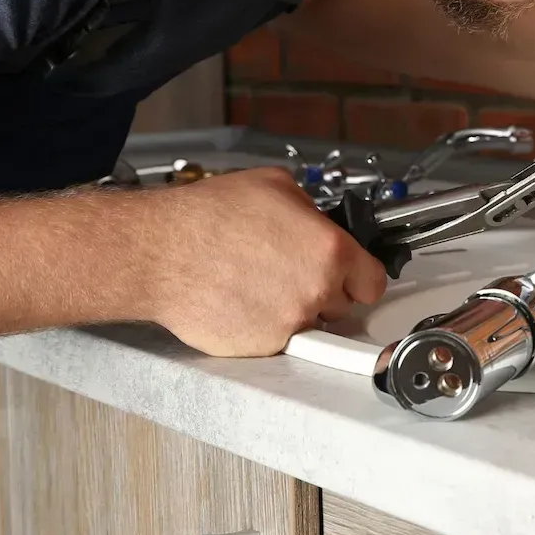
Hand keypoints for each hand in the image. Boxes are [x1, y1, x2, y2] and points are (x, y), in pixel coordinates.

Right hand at [148, 167, 387, 356]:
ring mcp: (289, 323)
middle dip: (324, 291)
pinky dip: (265, 327)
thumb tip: (321, 223)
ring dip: (295, 310)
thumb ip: (313, 210)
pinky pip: (277, 340)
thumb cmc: (210, 216)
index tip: (353, 278)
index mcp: (330, 250)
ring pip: (309, 324)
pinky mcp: (261, 347)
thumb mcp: (277, 186)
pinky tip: (243, 300)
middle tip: (291, 272)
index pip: (373, 282)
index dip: (361, 278)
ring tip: (261, 284)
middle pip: (342, 305)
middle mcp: (316, 290)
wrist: (161, 252)